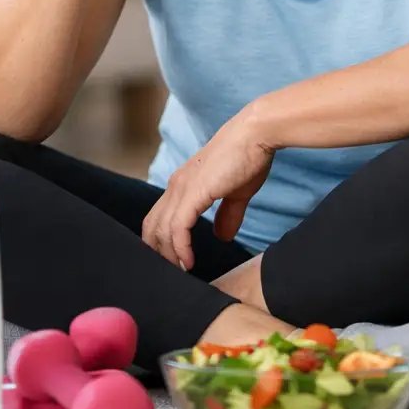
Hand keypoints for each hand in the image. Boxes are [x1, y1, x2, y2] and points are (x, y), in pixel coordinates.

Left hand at [141, 114, 275, 270]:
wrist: (255, 134)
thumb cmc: (249, 157)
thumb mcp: (238, 192)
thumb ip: (228, 214)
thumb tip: (222, 237)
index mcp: (183, 184)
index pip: (159, 217)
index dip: (161, 241)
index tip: (171, 260)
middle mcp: (176, 186)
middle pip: (152, 226)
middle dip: (158, 252)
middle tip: (171, 273)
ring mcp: (182, 188)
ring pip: (162, 230)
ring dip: (168, 255)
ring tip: (180, 272)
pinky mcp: (193, 193)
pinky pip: (178, 228)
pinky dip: (180, 248)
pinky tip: (188, 261)